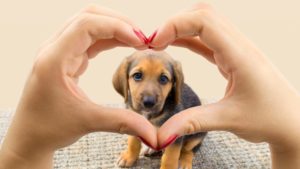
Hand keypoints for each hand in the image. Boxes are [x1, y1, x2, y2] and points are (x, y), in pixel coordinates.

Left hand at [0, 5, 156, 168]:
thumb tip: (152, 133)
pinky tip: (124, 45)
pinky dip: (109, 38)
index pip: (86, 25)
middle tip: (142, 38)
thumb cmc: (49, 128)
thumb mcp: (87, 122)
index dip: (117, 27)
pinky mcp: (66, 58)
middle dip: (118, 23)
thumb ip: (122, 122)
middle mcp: (54, 49)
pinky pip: (89, 39)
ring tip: (137, 41)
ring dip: (114, 29)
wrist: (30, 136)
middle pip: (88, 17)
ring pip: (89, 25)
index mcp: (54, 59)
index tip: (140, 41)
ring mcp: (59, 52)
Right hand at [148, 3, 299, 167]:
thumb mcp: (229, 120)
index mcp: (240, 55)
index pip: (205, 21)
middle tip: (154, 42)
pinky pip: (207, 40)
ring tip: (159, 43)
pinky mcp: (232, 58)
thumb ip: (192, 123)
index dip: (175, 25)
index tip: (155, 43)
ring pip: (206, 24)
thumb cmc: (269, 120)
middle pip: (204, 15)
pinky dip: (188, 39)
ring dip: (181, 29)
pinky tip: (175, 45)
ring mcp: (237, 50)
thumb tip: (160, 135)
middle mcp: (239, 47)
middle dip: (175, 23)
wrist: (291, 123)